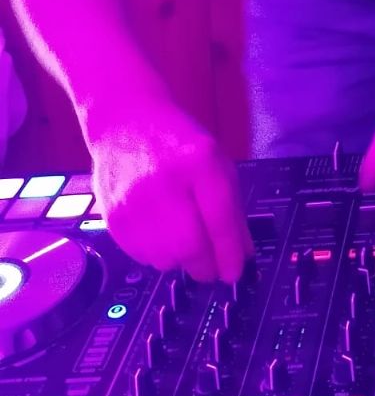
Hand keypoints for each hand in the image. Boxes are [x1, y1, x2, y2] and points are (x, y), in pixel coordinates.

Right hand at [88, 100, 252, 283]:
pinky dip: (158, 255)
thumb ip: (230, 206)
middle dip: (206, 266)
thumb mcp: (215, 162)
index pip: (219, 216)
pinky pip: (142, 256)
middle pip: (189, 246)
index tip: (235, 273)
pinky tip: (161, 235)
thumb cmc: (177, 143)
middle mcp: (162, 182)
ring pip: (164, 258)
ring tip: (184, 240)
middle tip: (213, 268)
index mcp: (198, 160)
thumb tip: (242, 254)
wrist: (125, 123)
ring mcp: (132, 203)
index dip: (229, 251)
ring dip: (181, 260)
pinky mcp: (112, 219)